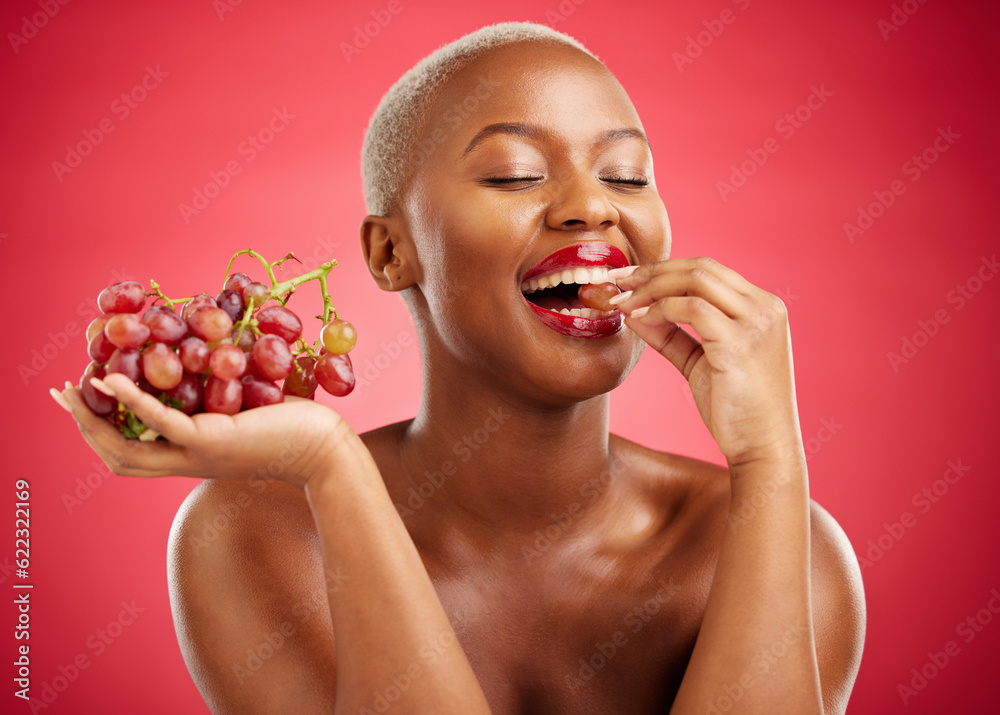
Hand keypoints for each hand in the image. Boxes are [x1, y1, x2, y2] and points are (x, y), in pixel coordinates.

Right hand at [51, 373, 353, 488]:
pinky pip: (160, 422)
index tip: (82, 399)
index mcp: (192, 456)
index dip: (101, 430)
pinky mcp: (212, 440)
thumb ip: (222, 396)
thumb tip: (211, 358)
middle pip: (117, 456)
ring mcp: (197, 454)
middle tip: (60, 393)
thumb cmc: (296, 428)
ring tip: (74, 388)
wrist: (326, 450)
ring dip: (95, 419)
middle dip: (84, 425)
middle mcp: (188, 461)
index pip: (132, 452)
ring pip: (128, 448)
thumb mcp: (248, 411)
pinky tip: (111, 380)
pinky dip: (133, 401)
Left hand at [610, 257, 803, 467]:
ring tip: (622, 303)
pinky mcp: (741, 343)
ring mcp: (757, 322)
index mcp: (762, 307)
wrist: (763, 450)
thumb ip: (670, 336)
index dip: (663, 269)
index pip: (708, 270)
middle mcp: (765, 307)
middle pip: (701, 267)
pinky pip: (692, 309)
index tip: (627, 278)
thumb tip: (633, 313)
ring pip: (696, 280)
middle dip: (652, 271)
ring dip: (651, 287)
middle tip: (616, 281)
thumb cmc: (736, 411)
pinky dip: (660, 310)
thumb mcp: (700, 363)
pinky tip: (639, 321)